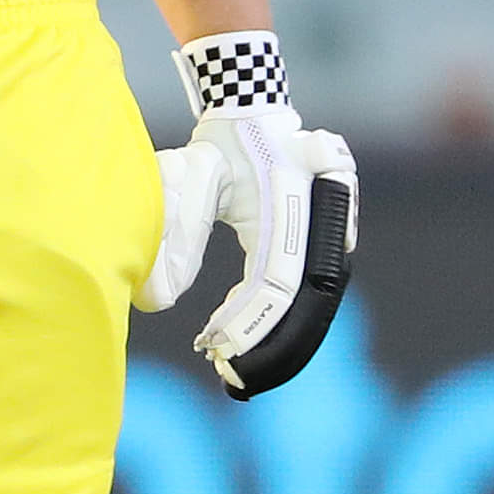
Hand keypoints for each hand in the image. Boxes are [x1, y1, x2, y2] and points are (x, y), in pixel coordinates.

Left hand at [139, 31, 357, 397]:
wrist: (256, 116)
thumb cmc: (220, 146)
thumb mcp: (194, 176)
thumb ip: (178, 229)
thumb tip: (158, 299)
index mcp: (290, 202)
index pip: (275, 282)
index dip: (249, 322)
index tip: (216, 348)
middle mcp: (323, 218)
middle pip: (308, 303)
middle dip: (274, 345)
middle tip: (233, 377)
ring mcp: (335, 228)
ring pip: (318, 303)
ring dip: (285, 339)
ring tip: (243, 367)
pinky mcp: (332, 240)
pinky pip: (316, 292)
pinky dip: (288, 319)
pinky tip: (248, 334)